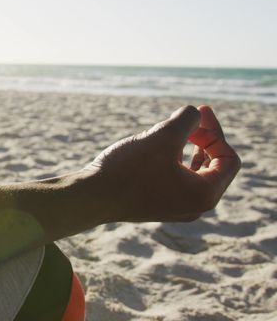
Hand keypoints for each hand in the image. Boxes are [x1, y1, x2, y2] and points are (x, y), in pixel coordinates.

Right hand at [87, 105, 240, 222]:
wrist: (91, 197)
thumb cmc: (128, 169)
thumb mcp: (162, 136)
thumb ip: (187, 119)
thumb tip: (194, 114)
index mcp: (204, 194)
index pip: (228, 159)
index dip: (216, 131)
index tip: (198, 112)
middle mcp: (193, 206)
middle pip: (213, 166)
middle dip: (203, 137)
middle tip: (191, 116)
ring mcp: (174, 208)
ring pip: (192, 171)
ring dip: (185, 146)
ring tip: (167, 129)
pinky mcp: (155, 204)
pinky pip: (174, 178)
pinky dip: (171, 159)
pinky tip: (152, 146)